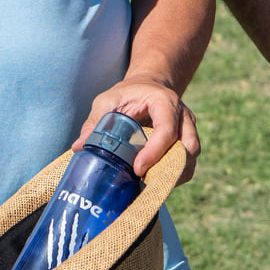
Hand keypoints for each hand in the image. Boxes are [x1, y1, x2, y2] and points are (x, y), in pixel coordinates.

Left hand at [72, 75, 200, 182]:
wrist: (148, 86)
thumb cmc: (128, 93)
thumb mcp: (108, 100)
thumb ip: (95, 121)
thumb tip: (79, 147)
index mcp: (165, 102)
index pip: (167, 131)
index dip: (154, 153)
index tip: (137, 169)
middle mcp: (184, 116)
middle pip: (189, 148)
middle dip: (170, 168)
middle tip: (146, 180)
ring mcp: (188, 130)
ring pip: (191, 159)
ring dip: (173, 175)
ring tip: (149, 184)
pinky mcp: (187, 142)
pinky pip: (187, 164)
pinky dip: (173, 175)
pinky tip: (154, 181)